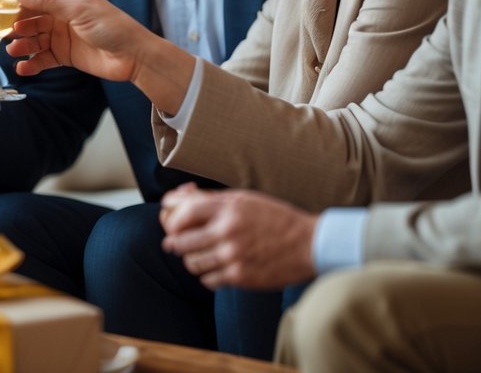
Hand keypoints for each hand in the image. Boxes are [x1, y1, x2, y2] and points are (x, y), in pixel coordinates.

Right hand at [3, 0, 145, 80]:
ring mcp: (63, 34)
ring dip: (22, 44)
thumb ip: (43, 0)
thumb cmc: (111, 26)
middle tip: (3, 31)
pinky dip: (31, 63)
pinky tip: (23, 68)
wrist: (133, 58)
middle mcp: (63, 13)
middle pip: (31, 15)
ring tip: (13, 50)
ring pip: (34, 37)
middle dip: (16, 23)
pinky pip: (42, 57)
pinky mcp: (64, 55)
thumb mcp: (76, 9)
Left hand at [159, 184, 317, 289]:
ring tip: (200, 256)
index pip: (182, 213)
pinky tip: (216, 269)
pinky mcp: (240, 276)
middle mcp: (227, 231)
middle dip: (175, 243)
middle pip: (180, 241)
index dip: (171, 220)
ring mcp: (232, 256)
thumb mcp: (244, 199)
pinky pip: (208, 280)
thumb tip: (176, 200)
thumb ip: (211, 200)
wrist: (309, 244)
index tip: (172, 225)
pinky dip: (207, 276)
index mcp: (227, 208)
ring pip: (191, 263)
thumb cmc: (274, 218)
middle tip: (177, 244)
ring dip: (191, 260)